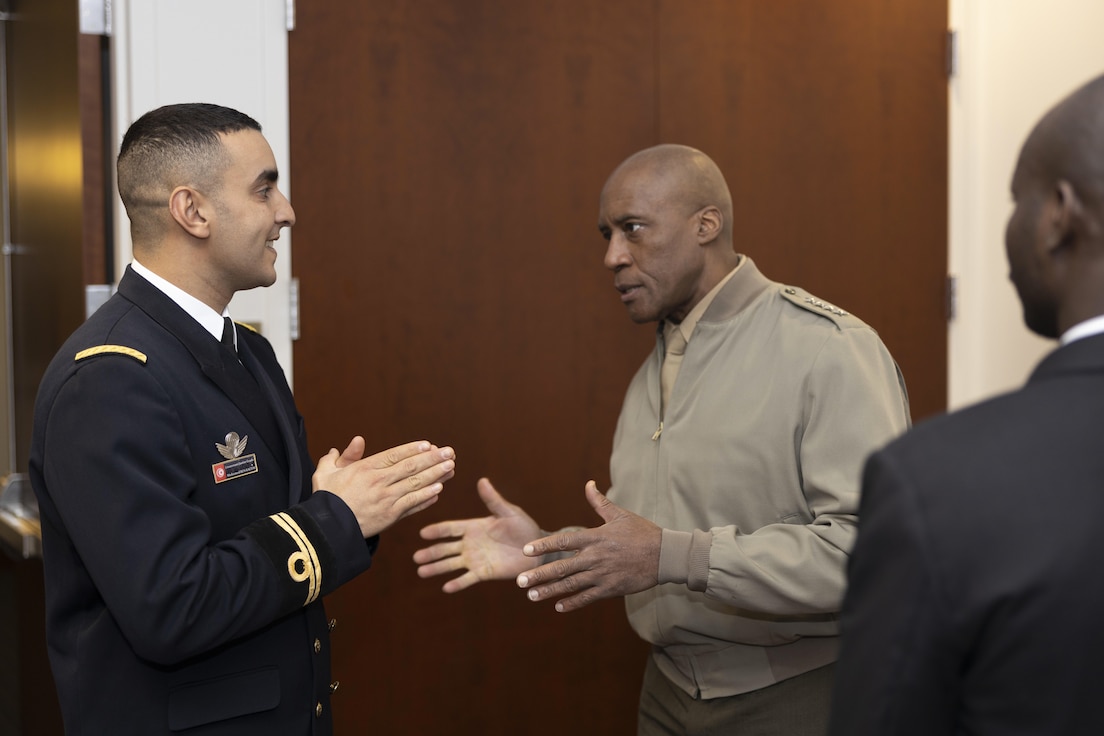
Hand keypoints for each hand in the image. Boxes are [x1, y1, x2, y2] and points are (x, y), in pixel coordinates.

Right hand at [313, 437, 455, 537]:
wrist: (326, 530)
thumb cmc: (326, 500)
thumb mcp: (327, 472)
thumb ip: (344, 456)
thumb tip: (357, 440)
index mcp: (366, 468)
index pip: (395, 455)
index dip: (414, 449)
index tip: (430, 444)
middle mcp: (379, 482)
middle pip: (411, 467)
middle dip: (433, 459)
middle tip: (450, 452)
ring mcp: (387, 500)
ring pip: (416, 484)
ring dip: (436, 475)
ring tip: (451, 468)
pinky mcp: (390, 517)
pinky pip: (413, 505)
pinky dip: (426, 498)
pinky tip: (439, 490)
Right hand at [414, 477, 540, 592]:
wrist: (537, 550)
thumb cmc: (524, 528)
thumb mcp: (508, 512)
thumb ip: (493, 500)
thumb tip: (482, 480)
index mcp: (474, 527)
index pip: (451, 528)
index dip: (437, 530)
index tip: (422, 533)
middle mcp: (470, 543)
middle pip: (446, 548)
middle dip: (431, 552)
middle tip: (416, 557)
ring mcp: (476, 559)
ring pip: (451, 564)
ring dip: (437, 568)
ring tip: (421, 572)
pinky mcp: (484, 573)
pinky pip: (468, 578)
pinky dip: (457, 583)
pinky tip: (446, 588)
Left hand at [515, 481, 659, 612]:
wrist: (665, 555)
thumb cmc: (642, 532)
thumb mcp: (620, 515)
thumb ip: (599, 502)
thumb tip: (588, 484)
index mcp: (595, 537)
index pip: (564, 541)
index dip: (544, 545)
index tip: (527, 550)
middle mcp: (595, 557)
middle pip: (562, 567)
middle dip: (539, 575)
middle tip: (521, 581)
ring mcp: (602, 574)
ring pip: (571, 585)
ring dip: (550, 591)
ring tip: (532, 596)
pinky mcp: (611, 589)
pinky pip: (588, 597)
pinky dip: (573, 602)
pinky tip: (559, 606)